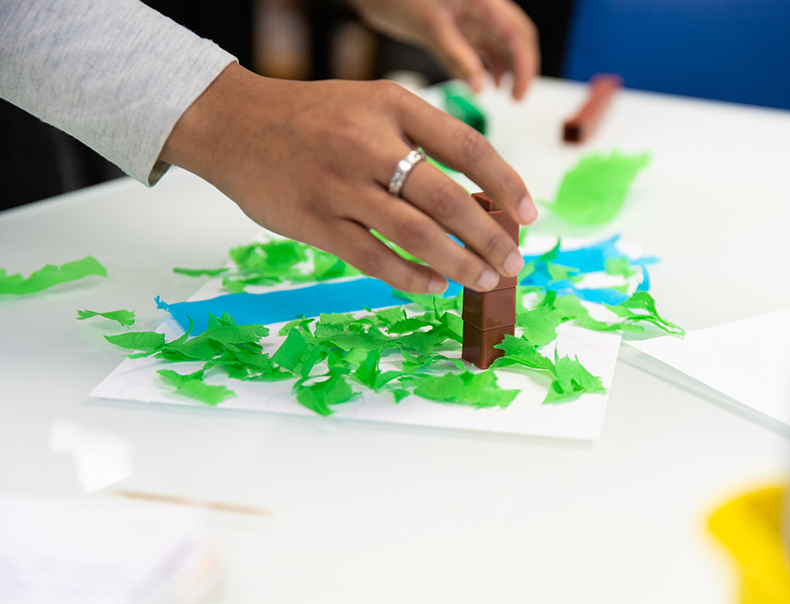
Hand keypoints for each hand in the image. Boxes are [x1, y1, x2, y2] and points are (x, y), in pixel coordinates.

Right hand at [160, 64, 537, 293]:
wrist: (234, 125)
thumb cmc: (315, 120)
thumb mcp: (373, 107)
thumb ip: (421, 141)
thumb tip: (480, 197)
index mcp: (393, 107)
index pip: (468, 147)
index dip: (506, 184)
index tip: (529, 214)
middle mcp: (369, 144)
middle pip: (447, 199)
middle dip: (489, 238)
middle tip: (511, 263)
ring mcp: (340, 186)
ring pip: (416, 235)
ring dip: (458, 264)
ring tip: (483, 281)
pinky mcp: (315, 222)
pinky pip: (374, 259)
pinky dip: (411, 277)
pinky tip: (435, 286)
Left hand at [348, 0, 538, 99]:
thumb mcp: (430, 26)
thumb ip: (457, 56)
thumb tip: (478, 86)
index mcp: (483, 0)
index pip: (518, 34)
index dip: (525, 65)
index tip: (519, 93)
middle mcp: (481, 7)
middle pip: (516, 39)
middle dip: (521, 68)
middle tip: (516, 97)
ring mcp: (470, 17)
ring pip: (501, 45)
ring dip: (505, 68)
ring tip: (503, 94)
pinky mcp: (457, 26)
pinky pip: (480, 48)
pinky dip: (485, 66)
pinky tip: (483, 84)